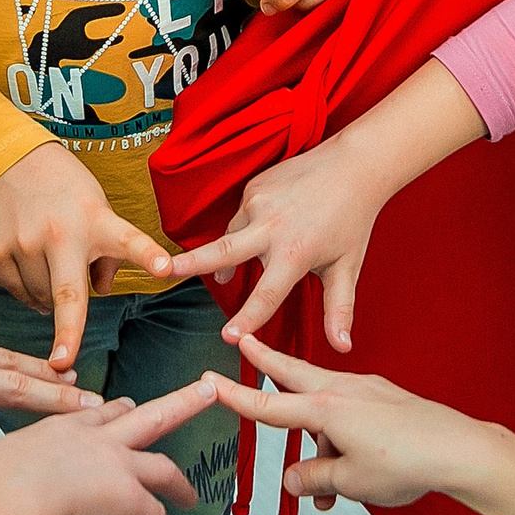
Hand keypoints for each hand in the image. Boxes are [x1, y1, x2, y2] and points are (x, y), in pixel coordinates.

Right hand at [0, 141, 173, 368]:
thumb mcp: (97, 209)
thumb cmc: (64, 188)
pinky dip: (27, 293)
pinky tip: (32, 273)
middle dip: (67, 331)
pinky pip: (16, 291)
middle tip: (63, 363)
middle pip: (67, 293)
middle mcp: (61, 233)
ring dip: (50, 301)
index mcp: (96, 221)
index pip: (129, 240)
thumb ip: (107, 254)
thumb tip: (102, 292)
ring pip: (41, 298)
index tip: (166, 268)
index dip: (147, 256)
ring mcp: (26, 242)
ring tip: (53, 270)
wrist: (8, 158)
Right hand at [0, 377, 218, 514]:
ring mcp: (116, 465)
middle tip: (208, 389)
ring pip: (166, 466)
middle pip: (149, 414)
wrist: (3, 502)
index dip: (115, 413)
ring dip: (182, 484)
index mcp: (62, 429)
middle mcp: (95, 439)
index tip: (126, 409)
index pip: (98, 412)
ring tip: (191, 496)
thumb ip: (12, 471)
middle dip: (184, 401)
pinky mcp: (129, 497)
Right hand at [167, 137, 393, 350]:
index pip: (267, 294)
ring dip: (224, 255)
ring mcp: (259, 202)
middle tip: (161, 271)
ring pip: (230, 236)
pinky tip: (256, 236)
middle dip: (191, 264)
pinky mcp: (254, 187)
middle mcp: (272, 226)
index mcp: (295, 251)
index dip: (247, 318)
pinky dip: (243, 230)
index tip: (228, 337)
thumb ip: (339, 310)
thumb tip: (342, 348)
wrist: (353, 165)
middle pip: (223, 251)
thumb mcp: (347, 268)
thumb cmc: (352, 220)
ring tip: (224, 275)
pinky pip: (239, 216)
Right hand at [210, 335, 499, 511]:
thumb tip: (293, 480)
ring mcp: (366, 390)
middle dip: (265, 359)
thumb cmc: (406, 463)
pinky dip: (341, 438)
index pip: (268, 404)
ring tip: (329, 493)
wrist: (459, 449)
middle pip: (292, 373)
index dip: (234, 396)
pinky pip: (350, 414)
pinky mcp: (386, 398)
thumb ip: (314, 478)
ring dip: (318, 445)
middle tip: (242, 339)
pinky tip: (354, 469)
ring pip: (325, 410)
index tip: (208, 382)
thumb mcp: (349, 481)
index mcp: (325, 408)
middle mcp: (342, 390)